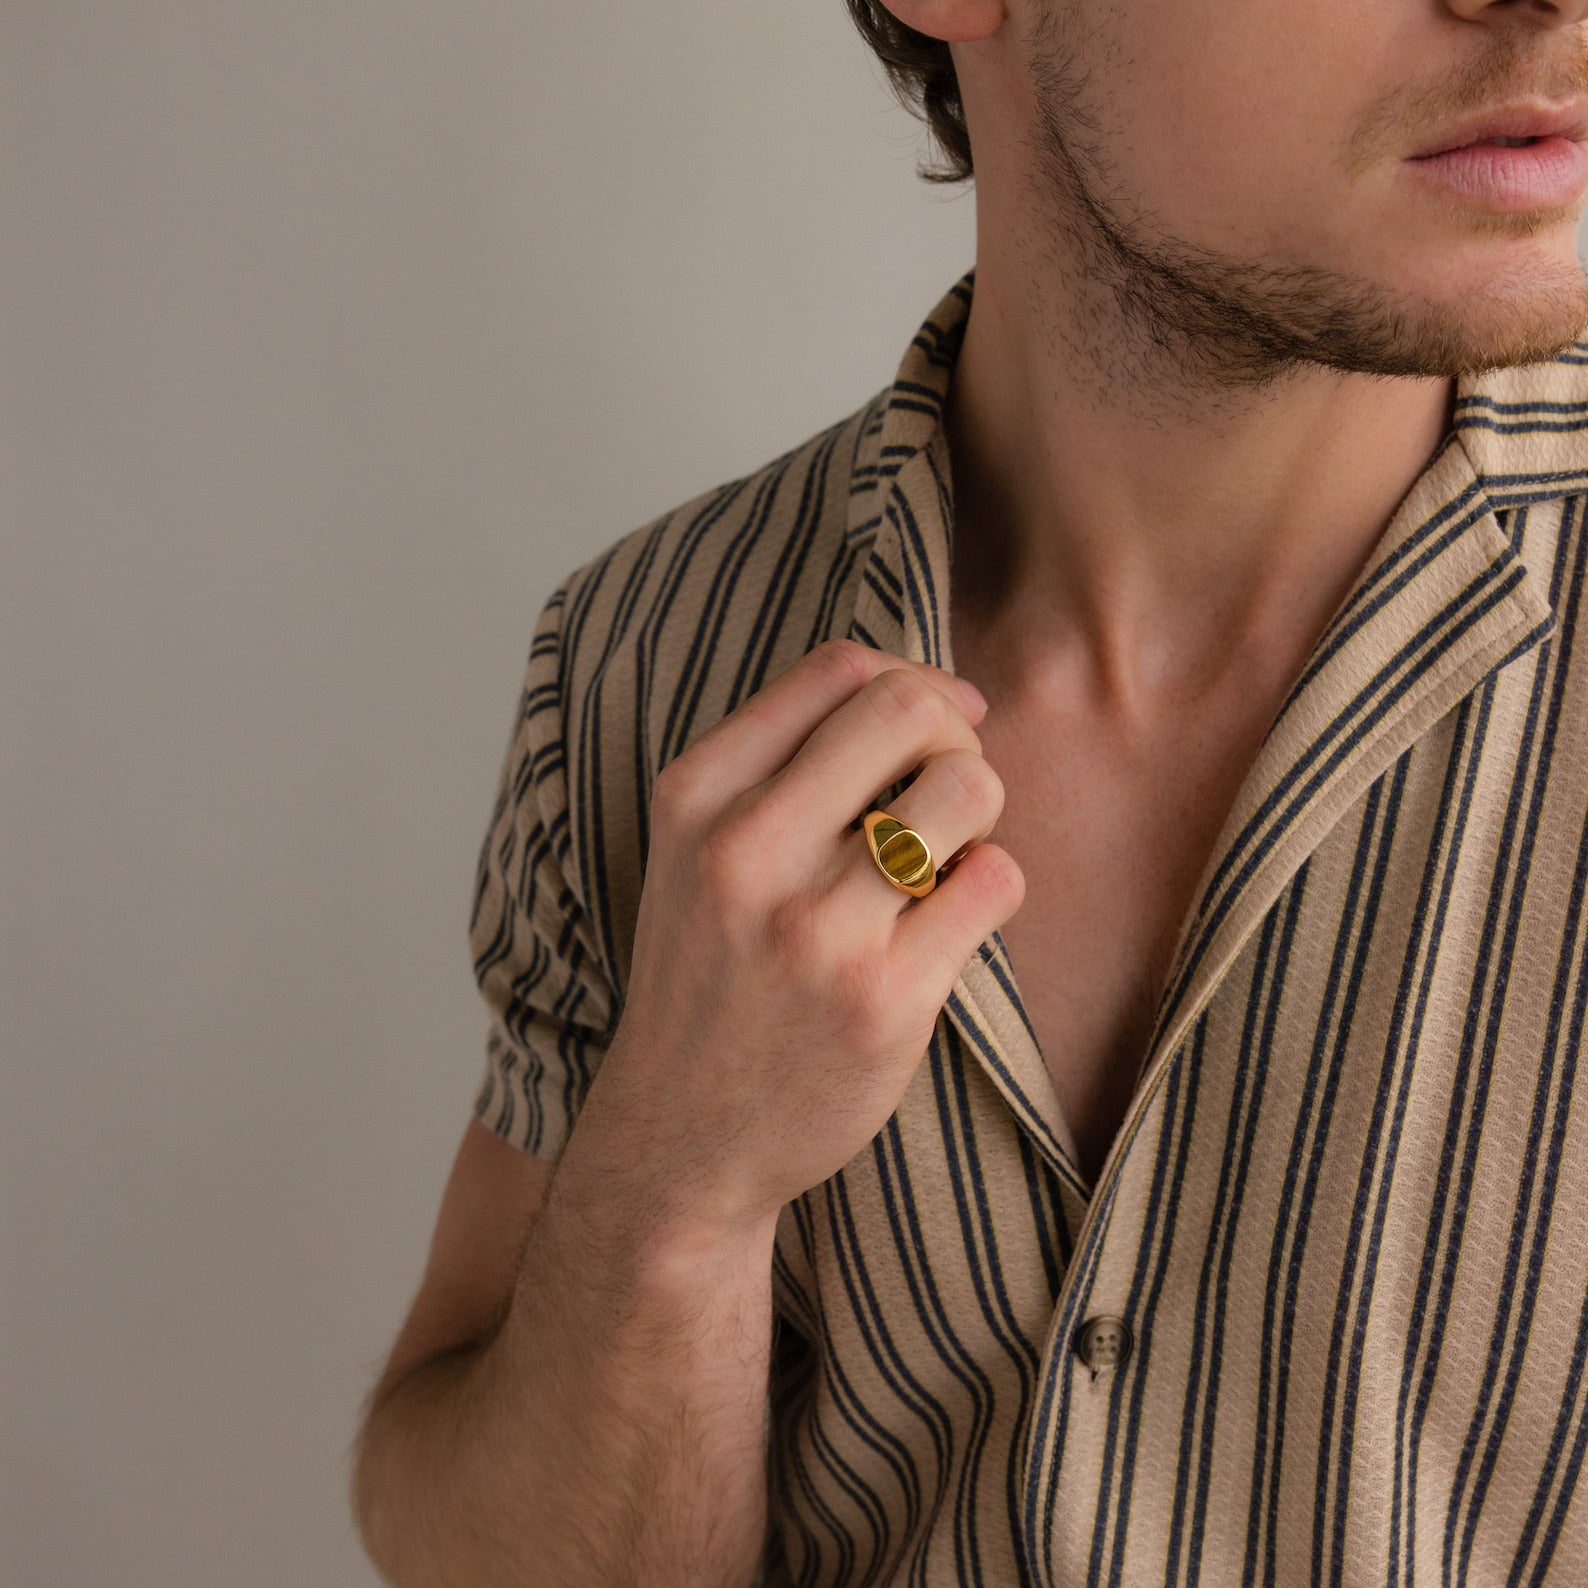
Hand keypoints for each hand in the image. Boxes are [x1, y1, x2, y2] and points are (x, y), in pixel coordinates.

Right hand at [566, 638, 1025, 1242]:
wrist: (681, 1135)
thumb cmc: (710, 975)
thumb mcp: (696, 849)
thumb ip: (781, 763)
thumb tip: (935, 693)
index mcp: (695, 797)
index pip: (838, 669)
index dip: (914, 678)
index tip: (934, 724)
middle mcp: (745, 850)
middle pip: (908, 710)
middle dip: (956, 735)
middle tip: (947, 790)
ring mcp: (815, 927)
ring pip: (967, 789)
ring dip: (980, 813)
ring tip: (945, 860)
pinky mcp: (884, 997)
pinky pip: (996, 881)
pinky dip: (991, 886)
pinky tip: (949, 921)